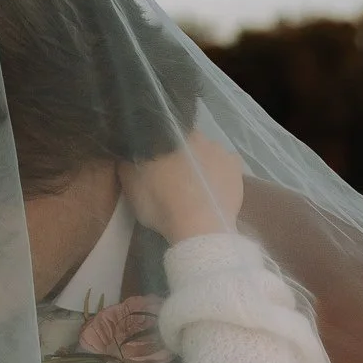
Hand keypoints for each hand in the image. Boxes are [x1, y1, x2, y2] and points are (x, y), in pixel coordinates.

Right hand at [119, 132, 243, 245]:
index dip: (159, 150)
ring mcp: (221, 151)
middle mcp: (199, 135)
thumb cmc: (162, 204)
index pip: (163, 134)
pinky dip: (220, 174)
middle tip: (173, 179)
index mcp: (171, 134)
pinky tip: (213, 190)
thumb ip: (127, 163)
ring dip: (201, 165)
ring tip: (195, 189)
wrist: (199, 228)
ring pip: (207, 153)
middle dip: (181, 156)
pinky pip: (226, 166)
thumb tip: (126, 152)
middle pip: (187, 143)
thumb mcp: (131, 186)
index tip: (155, 166)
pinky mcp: (236, 168)